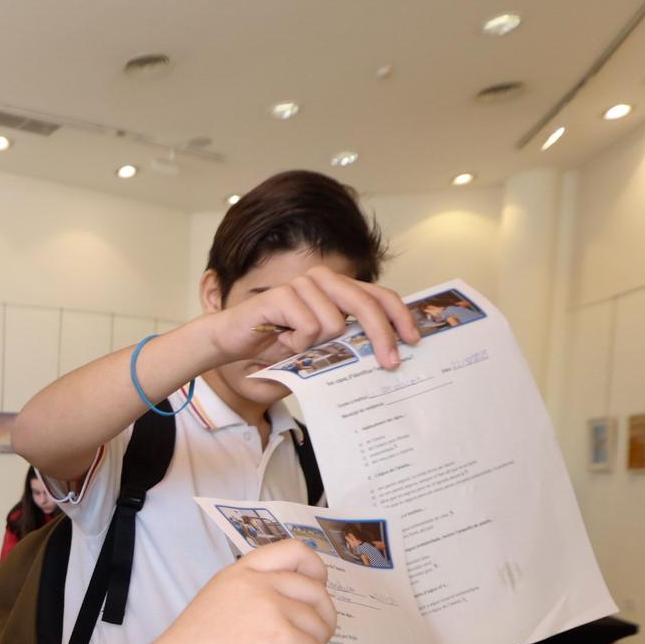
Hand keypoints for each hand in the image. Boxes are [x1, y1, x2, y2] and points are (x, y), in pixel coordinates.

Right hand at [144, 541, 336, 643]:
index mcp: (241, 573)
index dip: (314, 570)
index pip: (294, 551)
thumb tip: (294, 610)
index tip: (315, 587)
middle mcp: (259, 585)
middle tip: (302, 642)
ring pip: (320, 629)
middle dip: (319, 620)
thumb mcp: (218, 602)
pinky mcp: (284, 643)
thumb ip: (252, 595)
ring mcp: (273, 612)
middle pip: (317, 594)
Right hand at [208, 266, 418, 369]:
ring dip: (316, 346)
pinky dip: (296, 344)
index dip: (399, 316)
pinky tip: (280, 341)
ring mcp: (302, 285)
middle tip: (390, 363)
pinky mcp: (282, 295)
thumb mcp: (321, 349)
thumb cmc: (277, 348)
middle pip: (366, 303)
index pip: (378, 295)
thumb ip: (348, 344)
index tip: (413, 340)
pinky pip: (308, 327)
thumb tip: (390, 354)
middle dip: (381, 336)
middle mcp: (323, 280)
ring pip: (334, 322)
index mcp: (337, 290)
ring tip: (296, 346)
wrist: (232, 345)